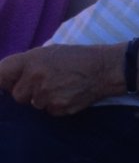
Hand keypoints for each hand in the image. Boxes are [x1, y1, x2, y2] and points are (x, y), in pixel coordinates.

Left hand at [0, 44, 124, 115]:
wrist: (104, 68)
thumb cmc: (77, 57)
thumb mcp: (50, 51)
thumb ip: (28, 63)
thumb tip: (7, 79)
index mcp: (32, 59)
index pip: (0, 74)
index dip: (1, 82)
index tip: (5, 85)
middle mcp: (35, 77)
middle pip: (17, 95)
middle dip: (27, 92)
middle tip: (45, 82)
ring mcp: (46, 94)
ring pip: (34, 105)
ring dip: (43, 99)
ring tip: (61, 86)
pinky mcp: (58, 108)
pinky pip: (49, 111)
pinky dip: (56, 105)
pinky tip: (68, 94)